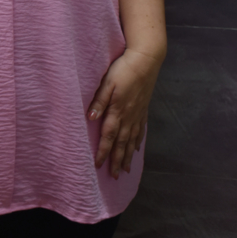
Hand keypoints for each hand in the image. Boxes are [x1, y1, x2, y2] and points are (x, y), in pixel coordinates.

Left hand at [86, 48, 163, 178]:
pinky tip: (136, 149)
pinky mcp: (143, 108)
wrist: (146, 61)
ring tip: (125, 170)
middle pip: (121, 143)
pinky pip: (140, 130)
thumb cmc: (123, 69)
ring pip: (132, 139)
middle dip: (116, 160)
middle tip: (114, 176)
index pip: (108, 136)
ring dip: (127, 155)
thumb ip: (99, 100)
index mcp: (118, 110)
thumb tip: (90, 118)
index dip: (103, 151)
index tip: (98, 166)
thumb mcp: (107, 82)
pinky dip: (137, 142)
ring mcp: (138, 113)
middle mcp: (129, 116)